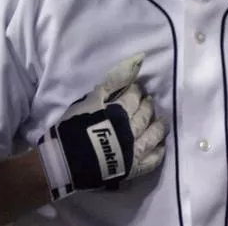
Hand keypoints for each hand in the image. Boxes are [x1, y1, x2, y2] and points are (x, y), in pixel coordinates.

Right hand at [37, 53, 167, 199]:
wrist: (65, 160)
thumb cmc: (74, 126)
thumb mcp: (92, 98)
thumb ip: (115, 80)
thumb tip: (139, 59)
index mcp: (121, 111)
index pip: (134, 97)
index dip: (136, 91)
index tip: (138, 89)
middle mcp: (132, 130)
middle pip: (145, 115)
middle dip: (148, 106)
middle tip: (149, 101)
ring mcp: (134, 151)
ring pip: (153, 136)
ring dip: (159, 127)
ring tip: (161, 121)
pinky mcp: (132, 169)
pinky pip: (152, 161)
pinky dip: (158, 153)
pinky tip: (161, 146)